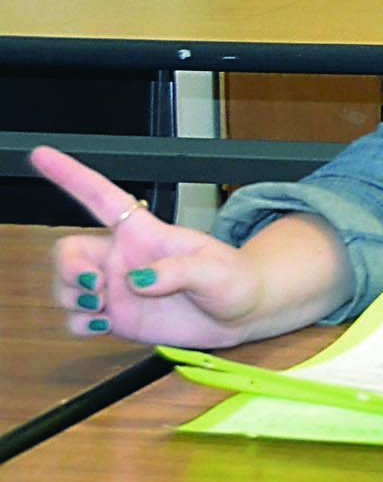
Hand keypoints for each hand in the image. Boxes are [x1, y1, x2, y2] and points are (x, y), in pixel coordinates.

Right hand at [38, 146, 270, 347]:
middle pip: (69, 251)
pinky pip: (78, 320)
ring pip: (67, 287)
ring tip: (101, 308)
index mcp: (145, 232)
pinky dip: (80, 325)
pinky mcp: (118, 317)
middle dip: (68, 267)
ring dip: (72, 298)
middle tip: (96, 286)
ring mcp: (118, 289)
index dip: (71, 175)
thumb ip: (180, 270)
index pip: (102, 197)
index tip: (41, 154)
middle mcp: (123, 258)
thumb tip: (139, 280)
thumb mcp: (217, 270)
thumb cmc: (235, 280)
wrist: (242, 315)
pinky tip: (103, 327)